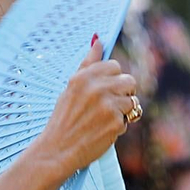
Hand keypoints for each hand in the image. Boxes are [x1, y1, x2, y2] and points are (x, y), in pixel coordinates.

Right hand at [33, 37, 136, 175]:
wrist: (57, 150)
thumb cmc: (63, 118)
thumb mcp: (71, 87)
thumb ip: (88, 64)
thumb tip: (98, 39)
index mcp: (84, 76)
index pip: (114, 66)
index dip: (112, 79)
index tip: (104, 90)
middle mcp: (97, 88)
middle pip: (129, 81)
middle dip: (123, 93)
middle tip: (108, 105)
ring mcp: (108, 106)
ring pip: (132, 101)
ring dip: (122, 111)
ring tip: (103, 119)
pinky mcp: (116, 123)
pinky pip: (128, 120)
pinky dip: (118, 126)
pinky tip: (102, 131)